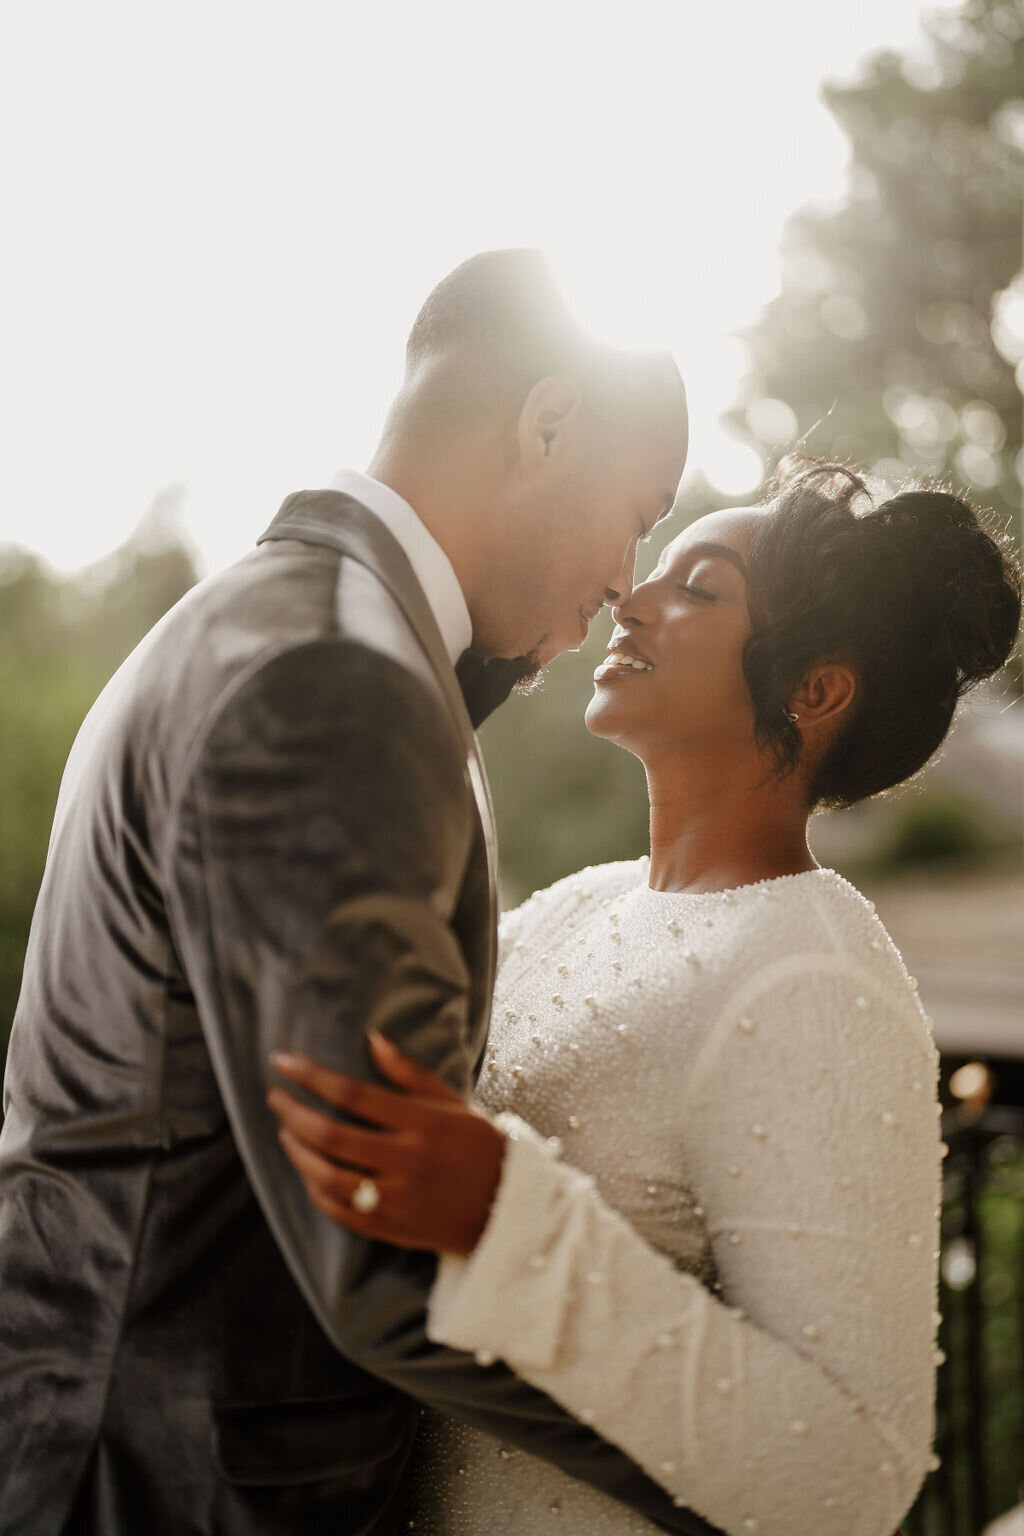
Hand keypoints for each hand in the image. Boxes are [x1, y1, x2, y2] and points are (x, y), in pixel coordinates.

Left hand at [267, 1034, 505, 1256]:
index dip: (312, 1076)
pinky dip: (317, 1193)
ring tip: (286, 1134)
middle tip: (275, 1098)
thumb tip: (372, 1040)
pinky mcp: (394, 1228)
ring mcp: (399, 1200)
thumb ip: (410, 1074)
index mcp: (423, 1124)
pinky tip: (307, 1174)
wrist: (510, 1208)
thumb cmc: (482, 1146)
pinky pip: (342, 1213)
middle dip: (294, 1114)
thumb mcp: (454, 1102)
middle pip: (332, 1137)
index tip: (283, 1062)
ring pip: (329, 1179)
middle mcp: (408, 1162)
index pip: (354, 1095)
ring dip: (299, 1155)